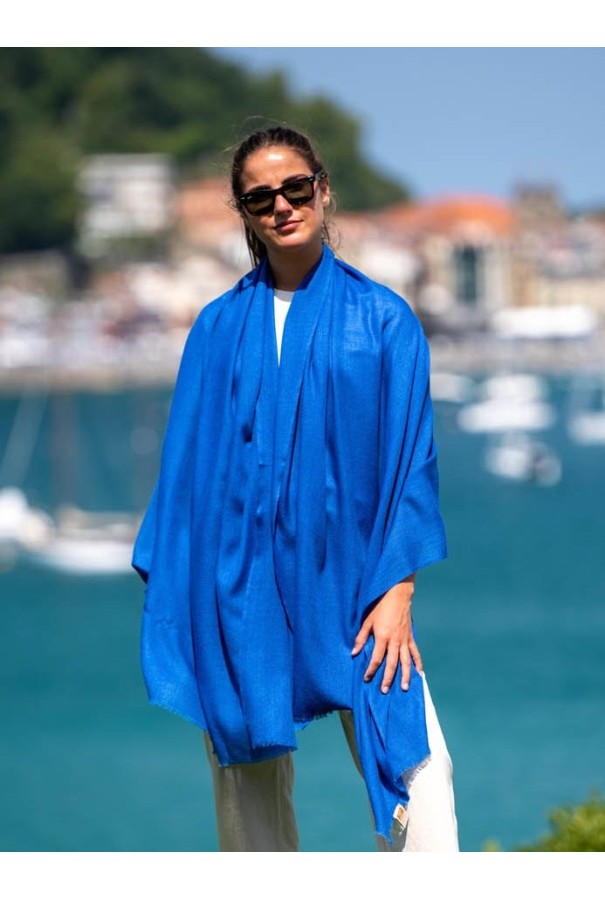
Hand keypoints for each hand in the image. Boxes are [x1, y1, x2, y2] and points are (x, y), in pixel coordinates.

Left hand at [351, 576, 422, 692]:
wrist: (397, 594)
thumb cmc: (380, 606)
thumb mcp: (367, 620)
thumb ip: (361, 637)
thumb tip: (354, 652)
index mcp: (382, 637)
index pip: (376, 658)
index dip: (371, 670)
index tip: (367, 679)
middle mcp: (395, 641)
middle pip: (392, 664)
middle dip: (388, 678)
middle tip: (384, 690)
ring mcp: (404, 640)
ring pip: (406, 661)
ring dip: (405, 675)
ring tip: (405, 688)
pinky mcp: (411, 637)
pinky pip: (415, 652)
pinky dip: (418, 663)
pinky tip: (420, 673)